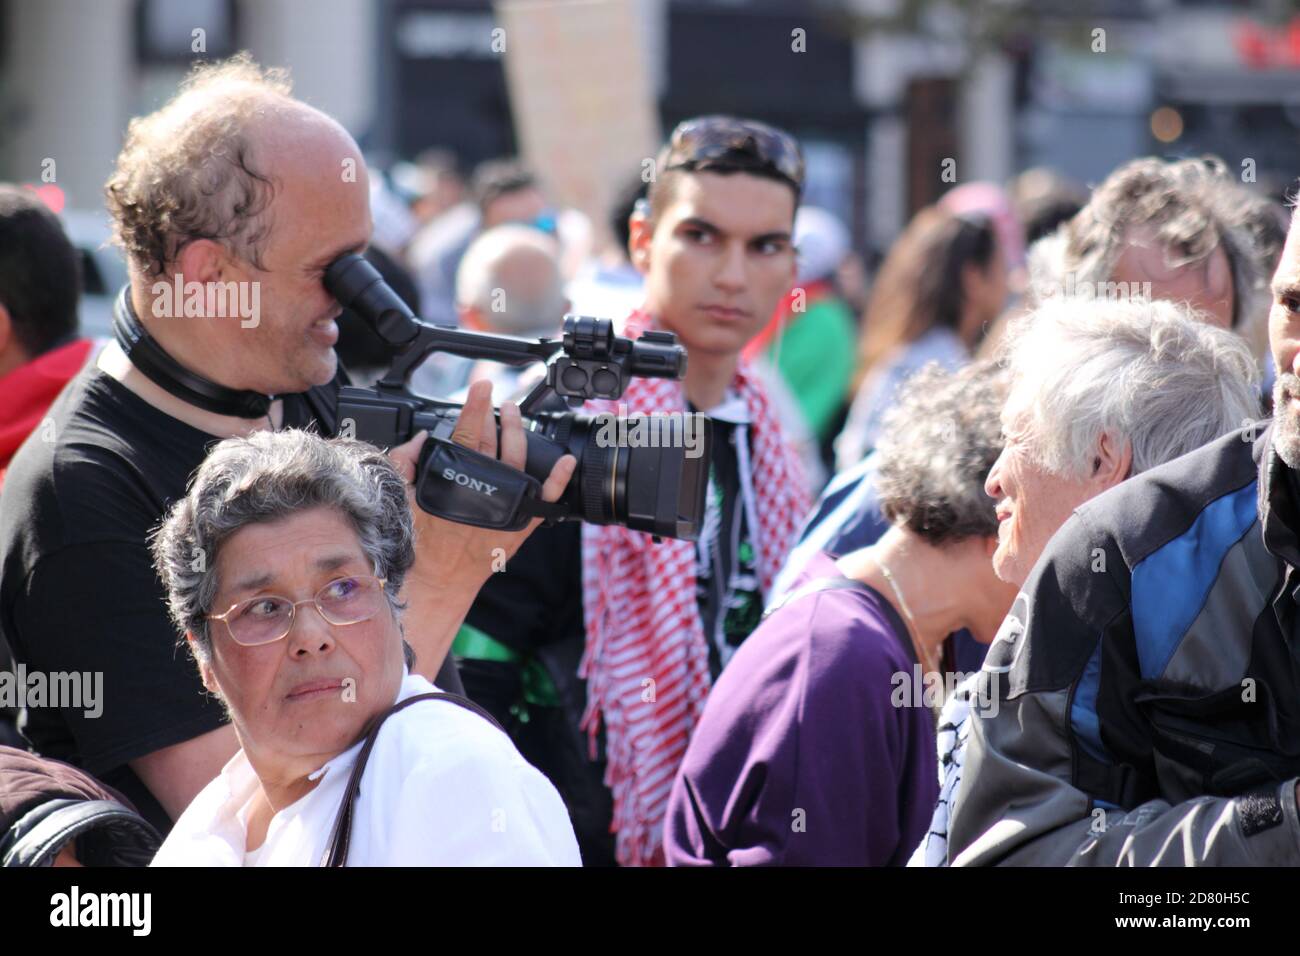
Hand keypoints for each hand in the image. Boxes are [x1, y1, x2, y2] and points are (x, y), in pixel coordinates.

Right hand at [387, 380, 575, 586]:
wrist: (439, 580)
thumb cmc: (419, 542)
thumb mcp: (400, 498)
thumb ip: (406, 462)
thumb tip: (421, 437)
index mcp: (454, 481)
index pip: (465, 434)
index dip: (474, 407)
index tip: (481, 385)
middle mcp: (483, 492)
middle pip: (493, 442)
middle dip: (495, 414)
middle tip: (495, 396)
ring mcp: (505, 508)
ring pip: (518, 460)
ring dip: (518, 432)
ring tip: (513, 413)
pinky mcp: (521, 524)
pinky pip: (546, 499)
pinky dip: (558, 479)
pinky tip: (566, 461)